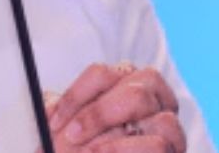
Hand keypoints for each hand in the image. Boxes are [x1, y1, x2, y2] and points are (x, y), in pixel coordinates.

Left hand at [40, 62, 184, 152]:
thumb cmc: (83, 148)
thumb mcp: (67, 129)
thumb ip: (59, 113)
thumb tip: (44, 106)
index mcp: (126, 80)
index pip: (101, 74)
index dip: (74, 96)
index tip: (52, 119)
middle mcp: (153, 96)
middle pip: (133, 91)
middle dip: (97, 115)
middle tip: (71, 136)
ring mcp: (169, 124)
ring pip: (153, 113)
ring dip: (115, 134)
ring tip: (88, 151)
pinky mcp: (174, 148)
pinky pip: (159, 143)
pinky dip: (126, 148)